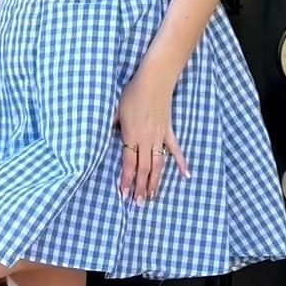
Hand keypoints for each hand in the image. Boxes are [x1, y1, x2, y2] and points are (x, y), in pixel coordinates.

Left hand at [116, 68, 189, 203]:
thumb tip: (99, 136)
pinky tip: (186, 175)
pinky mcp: (168, 132)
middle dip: (141, 187)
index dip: (126, 179)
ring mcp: (159, 137)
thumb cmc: (132, 94)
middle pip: (143, 168)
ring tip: (154, 196)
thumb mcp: (115, 110)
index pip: (128, 163)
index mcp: (131, 137)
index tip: (123, 193)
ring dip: (156, 181)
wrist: (153, 82)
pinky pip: (175, 150)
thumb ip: (109, 126)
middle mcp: (146, 141)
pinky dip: (181, 163)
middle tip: (139, 203)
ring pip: (158, 164)